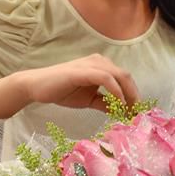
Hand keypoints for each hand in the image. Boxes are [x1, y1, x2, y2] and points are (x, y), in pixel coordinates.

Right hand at [14, 54, 138, 110]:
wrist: (37, 86)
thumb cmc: (62, 91)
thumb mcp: (89, 100)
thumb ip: (105, 104)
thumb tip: (122, 113)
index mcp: (102, 66)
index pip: (124, 78)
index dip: (134, 94)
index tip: (137, 112)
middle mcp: (99, 61)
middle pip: (126, 76)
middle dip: (134, 95)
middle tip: (137, 114)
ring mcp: (91, 64)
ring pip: (119, 75)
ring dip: (128, 94)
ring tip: (130, 111)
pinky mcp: (83, 70)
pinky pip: (106, 78)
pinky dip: (115, 91)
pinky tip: (118, 103)